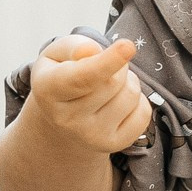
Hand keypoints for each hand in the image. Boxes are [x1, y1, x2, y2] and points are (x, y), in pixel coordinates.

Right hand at [22, 35, 150, 155]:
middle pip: (113, 81)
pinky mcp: (113, 144)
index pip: (83, 77)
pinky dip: (138, 100)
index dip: (107, 62)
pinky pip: (143, 113)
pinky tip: (119, 102)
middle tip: (106, 66)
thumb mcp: (56, 54)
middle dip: (118, 65)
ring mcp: (91, 136)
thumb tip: (92, 51)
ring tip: (111, 84)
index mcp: (48, 90)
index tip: (128, 46)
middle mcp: (67, 119)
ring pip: (131, 95)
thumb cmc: (61, 77)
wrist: (60, 122)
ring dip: (128, 81)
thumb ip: (73, 46)